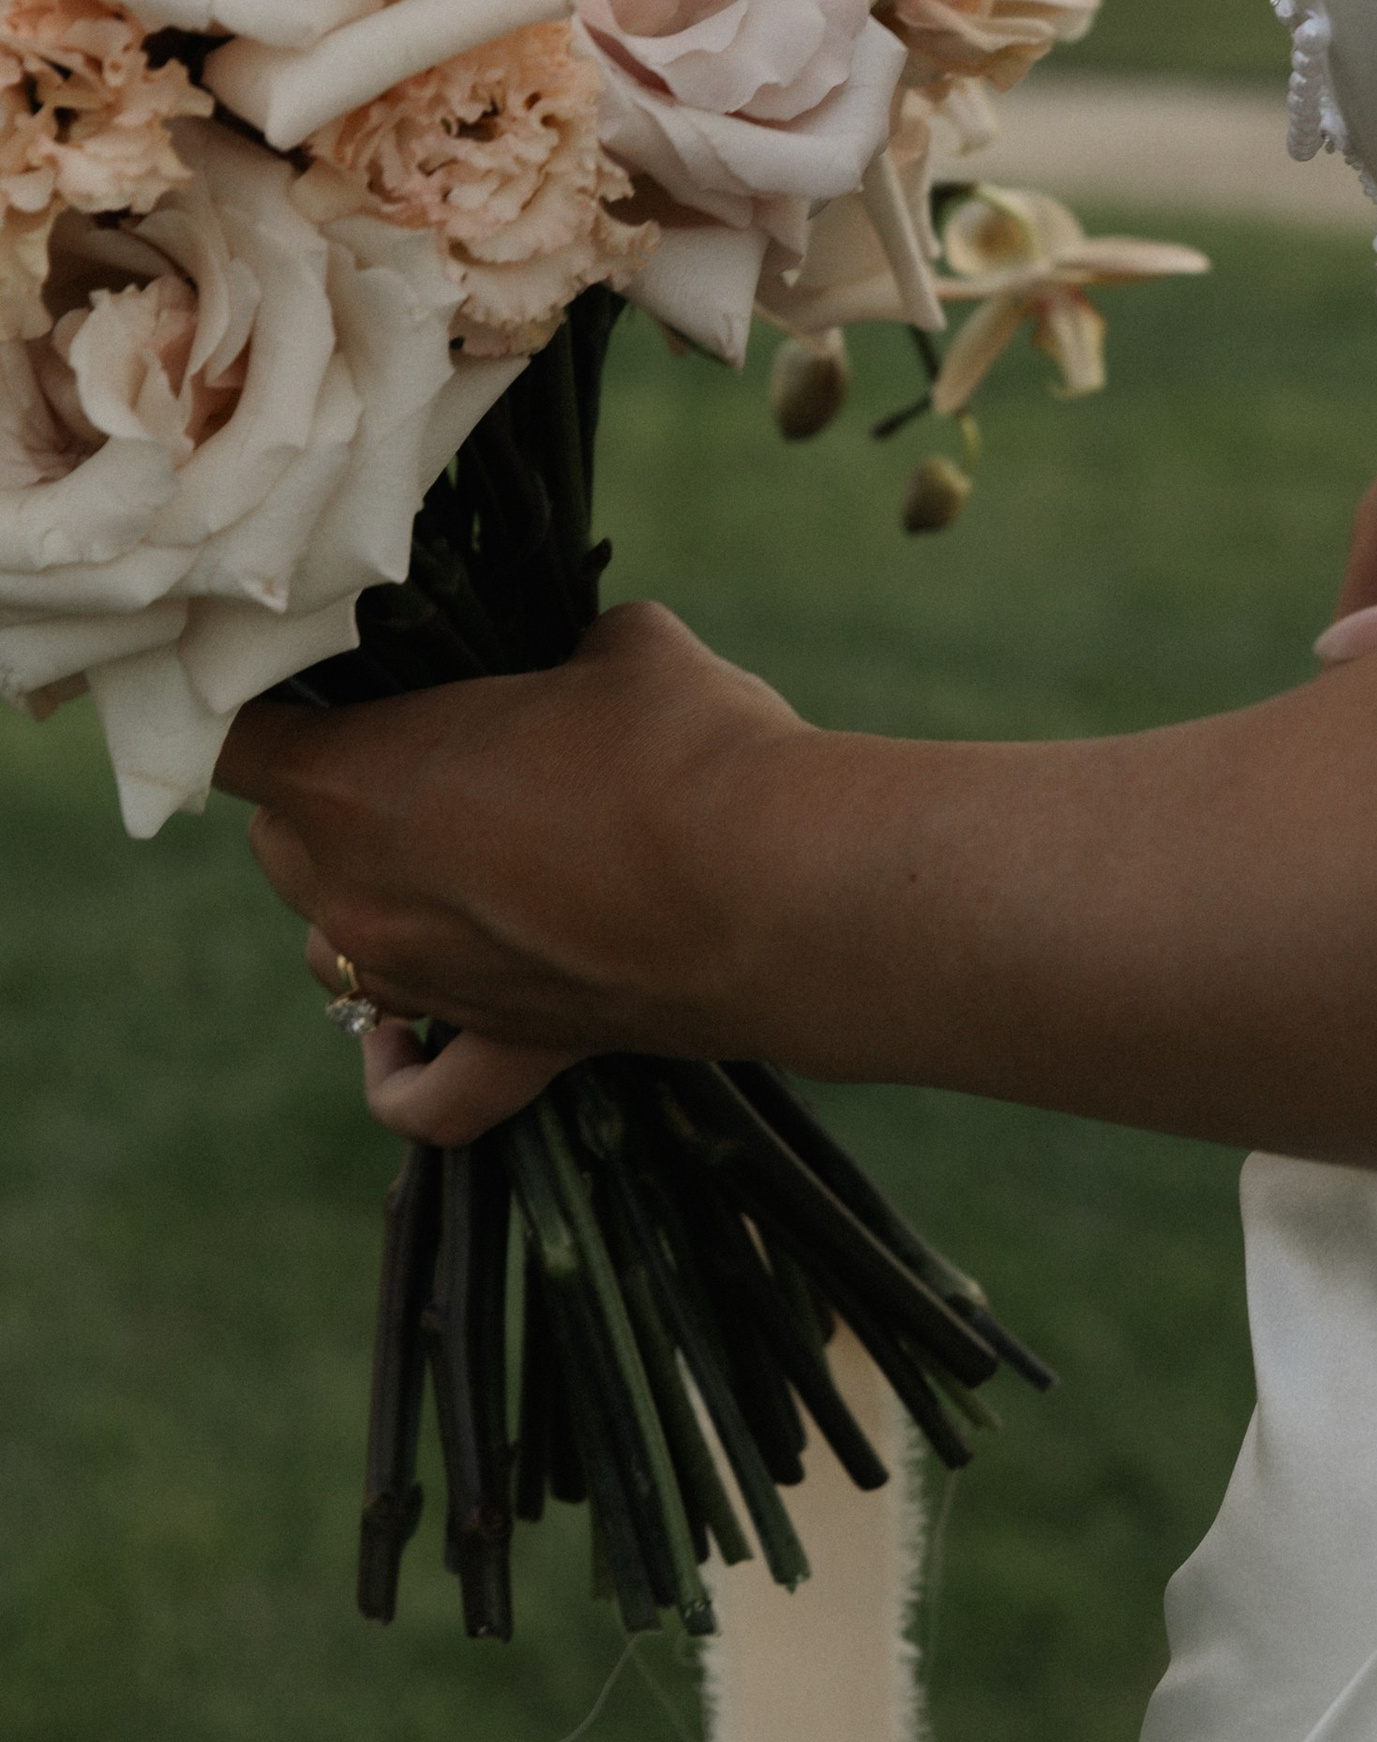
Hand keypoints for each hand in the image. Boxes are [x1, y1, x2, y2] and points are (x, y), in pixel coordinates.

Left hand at [218, 605, 818, 1124]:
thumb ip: (569, 653)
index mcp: (355, 780)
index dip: (254, 699)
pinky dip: (397, 1068)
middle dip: (324, 793)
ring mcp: (427, 985)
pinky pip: (419, 1093)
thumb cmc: (686, 746)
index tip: (302, 673)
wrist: (778, 888)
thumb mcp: (625, 648)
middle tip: (412, 746)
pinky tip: (397, 1040)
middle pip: (279, 844)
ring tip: (437, 864)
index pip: (232, 739)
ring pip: (332, 952)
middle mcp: (362, 895)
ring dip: (363, 903)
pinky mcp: (508, 1047)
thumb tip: (586, 661)